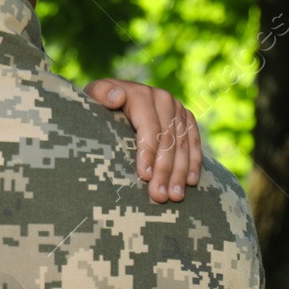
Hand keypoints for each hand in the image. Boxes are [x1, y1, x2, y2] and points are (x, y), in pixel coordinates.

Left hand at [84, 78, 201, 202]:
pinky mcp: (185, 118)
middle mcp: (162, 98)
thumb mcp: (93, 96)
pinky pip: (194, 142)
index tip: (145, 177)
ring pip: (182, 144)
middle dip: (164, 170)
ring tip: (175, 196)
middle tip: (159, 196)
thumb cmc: (98, 104)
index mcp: (140, 94)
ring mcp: (176, 107)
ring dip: (180, 172)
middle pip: (167, 139)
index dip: (148, 152)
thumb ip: (101, 93)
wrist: (112, 96)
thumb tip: (117, 97)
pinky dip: (194, 163)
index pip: (149, 126)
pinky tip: (191, 182)